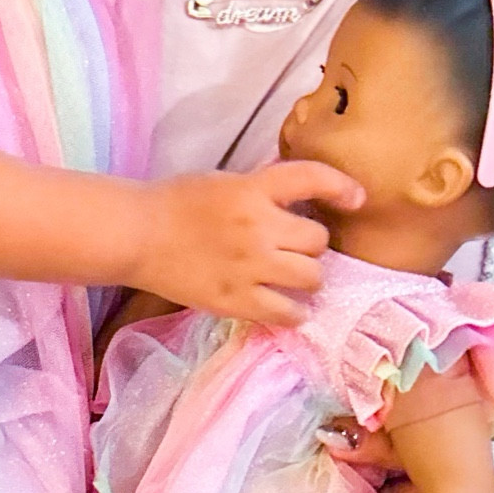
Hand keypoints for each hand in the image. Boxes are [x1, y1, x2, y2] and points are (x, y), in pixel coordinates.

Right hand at [129, 163, 361, 328]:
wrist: (137, 234)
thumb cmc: (176, 202)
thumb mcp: (224, 181)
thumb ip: (261, 191)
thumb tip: (300, 201)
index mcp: (252, 189)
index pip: (311, 179)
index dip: (341, 187)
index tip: (356, 197)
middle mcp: (257, 227)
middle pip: (318, 241)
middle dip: (312, 244)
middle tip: (296, 248)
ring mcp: (249, 267)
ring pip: (311, 278)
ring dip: (308, 277)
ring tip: (293, 277)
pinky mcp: (237, 300)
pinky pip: (288, 314)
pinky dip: (295, 312)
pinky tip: (288, 307)